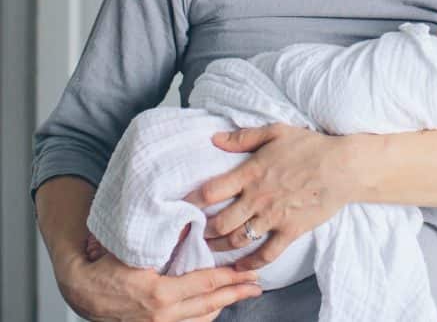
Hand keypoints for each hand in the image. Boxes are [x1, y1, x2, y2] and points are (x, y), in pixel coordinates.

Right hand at [56, 248, 260, 321]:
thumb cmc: (105, 267)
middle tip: (256, 286)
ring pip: (201, 319)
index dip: (230, 279)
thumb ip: (165, 239)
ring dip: (222, 306)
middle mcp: (161, 315)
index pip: (205, 284)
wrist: (80, 291)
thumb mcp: (135, 250)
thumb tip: (192, 223)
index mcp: (160, 294)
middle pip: (210, 305)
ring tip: (240, 294)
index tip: (249, 274)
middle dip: (236, 294)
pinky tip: (214, 307)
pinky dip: (203, 316)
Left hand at [185, 123, 358, 270]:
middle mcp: (258, 198)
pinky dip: (252, 262)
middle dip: (203, 230)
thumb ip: (243, 137)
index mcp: (251, 173)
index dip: (192, 201)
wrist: (344, 166)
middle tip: (195, 232)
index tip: (184, 206)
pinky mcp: (290, 230)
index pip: (210, 192)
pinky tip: (242, 266)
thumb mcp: (276, 132)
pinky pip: (266, 253)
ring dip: (220, 247)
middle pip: (219, 222)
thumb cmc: (311, 146)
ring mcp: (274, 217)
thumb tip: (215, 139)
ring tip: (211, 248)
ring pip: (237, 240)